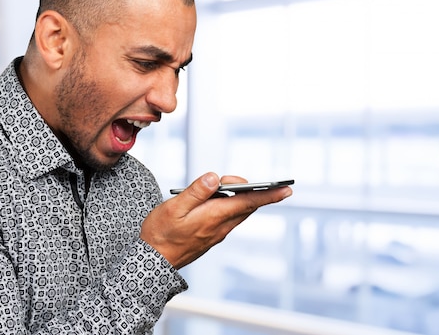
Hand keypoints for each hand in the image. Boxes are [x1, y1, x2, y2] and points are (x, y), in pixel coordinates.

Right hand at [140, 172, 292, 268]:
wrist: (152, 261)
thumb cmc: (160, 233)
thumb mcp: (174, 207)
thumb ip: (197, 191)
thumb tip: (215, 177)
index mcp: (213, 216)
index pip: (247, 202)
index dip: (268, 195)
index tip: (286, 189)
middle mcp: (220, 227)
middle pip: (245, 206)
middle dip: (252, 191)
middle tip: (240, 180)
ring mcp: (216, 234)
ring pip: (237, 212)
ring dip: (240, 199)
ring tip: (226, 186)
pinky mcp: (210, 237)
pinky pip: (227, 218)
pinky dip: (229, 206)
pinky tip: (215, 201)